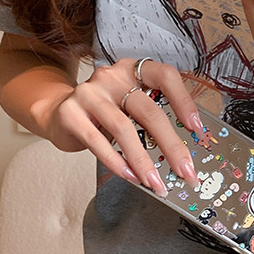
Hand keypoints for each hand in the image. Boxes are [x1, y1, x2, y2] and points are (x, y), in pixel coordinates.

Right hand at [45, 57, 201, 194]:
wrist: (56, 114)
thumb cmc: (102, 115)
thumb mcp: (129, 109)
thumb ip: (150, 121)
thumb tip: (180, 155)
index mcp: (133, 70)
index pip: (165, 76)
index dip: (184, 101)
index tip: (197, 129)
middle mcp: (112, 77)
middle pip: (149, 111)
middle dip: (171, 146)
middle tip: (185, 172)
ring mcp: (89, 93)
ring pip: (123, 128)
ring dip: (143, 161)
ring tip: (156, 183)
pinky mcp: (70, 113)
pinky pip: (97, 141)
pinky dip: (117, 162)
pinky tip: (130, 176)